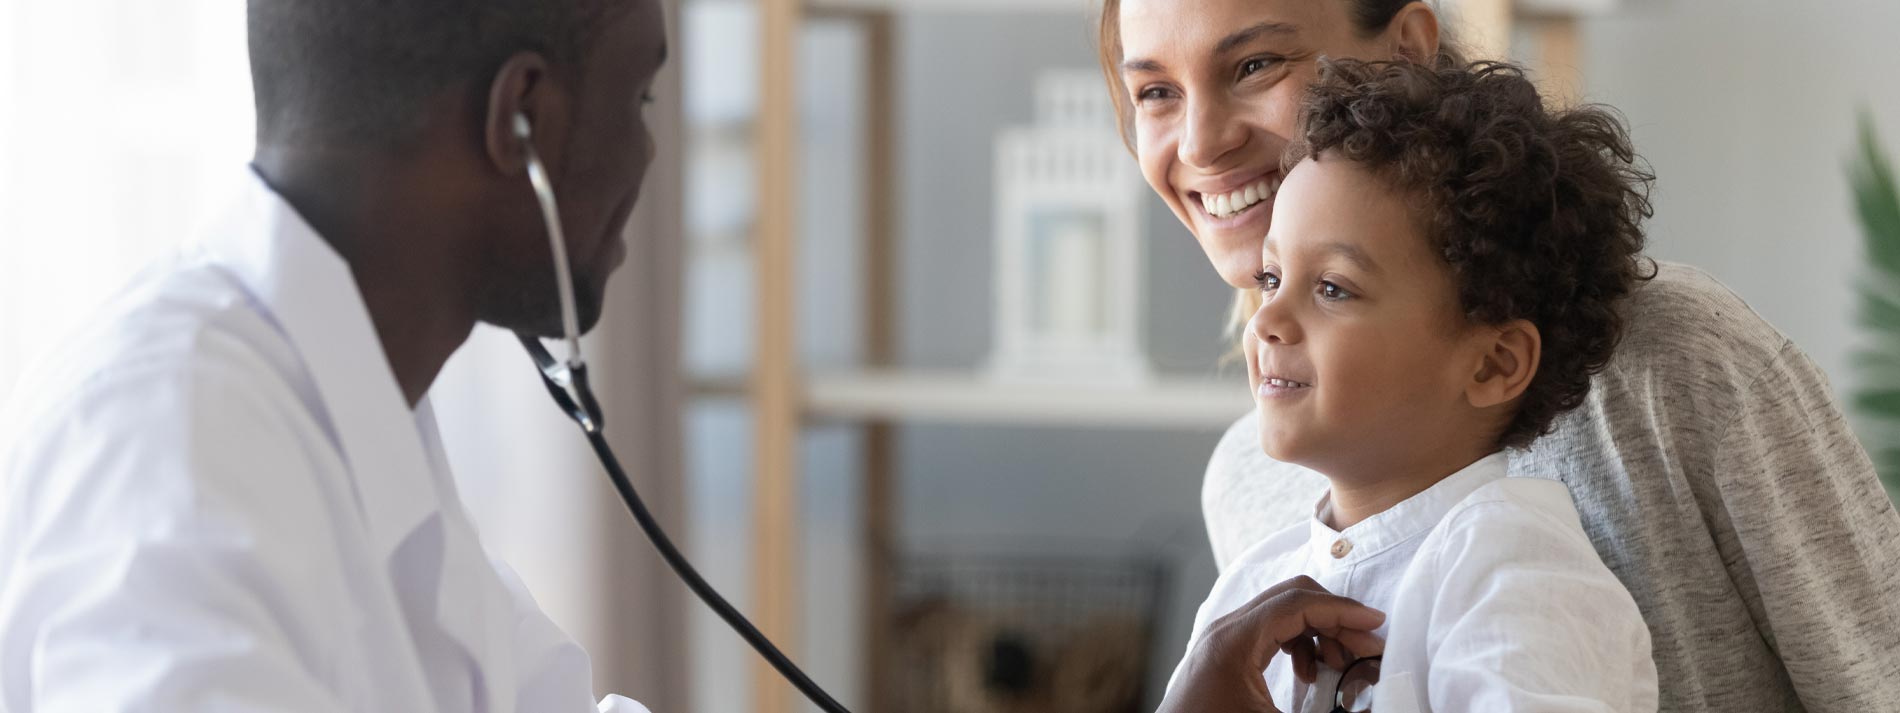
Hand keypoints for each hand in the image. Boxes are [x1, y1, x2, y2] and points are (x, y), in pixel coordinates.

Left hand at [1158, 576, 1385, 712]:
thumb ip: (1328, 711)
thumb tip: (1366, 706)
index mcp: (1234, 640)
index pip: (1298, 603)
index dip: (1343, 611)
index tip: (1376, 625)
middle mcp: (1225, 630)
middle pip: (1291, 598)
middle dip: (1335, 618)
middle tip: (1367, 648)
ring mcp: (1222, 638)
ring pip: (1282, 613)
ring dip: (1318, 632)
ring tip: (1340, 666)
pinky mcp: (1223, 652)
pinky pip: (1269, 631)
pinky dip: (1298, 644)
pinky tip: (1309, 674)